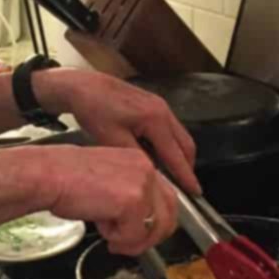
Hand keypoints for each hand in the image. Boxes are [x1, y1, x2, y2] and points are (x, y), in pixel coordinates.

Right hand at [37, 144, 180, 256]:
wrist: (47, 175)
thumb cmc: (64, 177)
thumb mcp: (105, 179)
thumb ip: (126, 194)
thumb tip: (136, 219)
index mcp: (139, 161)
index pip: (165, 195)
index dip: (154, 220)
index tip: (141, 232)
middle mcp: (145, 169)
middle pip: (169, 213)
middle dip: (152, 235)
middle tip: (131, 244)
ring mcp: (142, 185)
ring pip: (156, 227)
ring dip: (135, 241)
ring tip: (114, 240)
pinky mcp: (133, 203)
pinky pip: (135, 235)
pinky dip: (119, 240)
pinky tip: (101, 229)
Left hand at [41, 69, 200, 195]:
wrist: (83, 85)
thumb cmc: (95, 111)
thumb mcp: (113, 140)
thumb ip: (138, 158)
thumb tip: (155, 177)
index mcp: (155, 119)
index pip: (176, 155)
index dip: (186, 176)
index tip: (195, 193)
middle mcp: (163, 110)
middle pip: (186, 145)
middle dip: (187, 167)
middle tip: (185, 188)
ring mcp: (160, 105)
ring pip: (180, 136)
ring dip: (179, 155)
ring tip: (173, 176)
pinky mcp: (153, 104)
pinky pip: (170, 128)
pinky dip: (170, 145)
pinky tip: (159, 156)